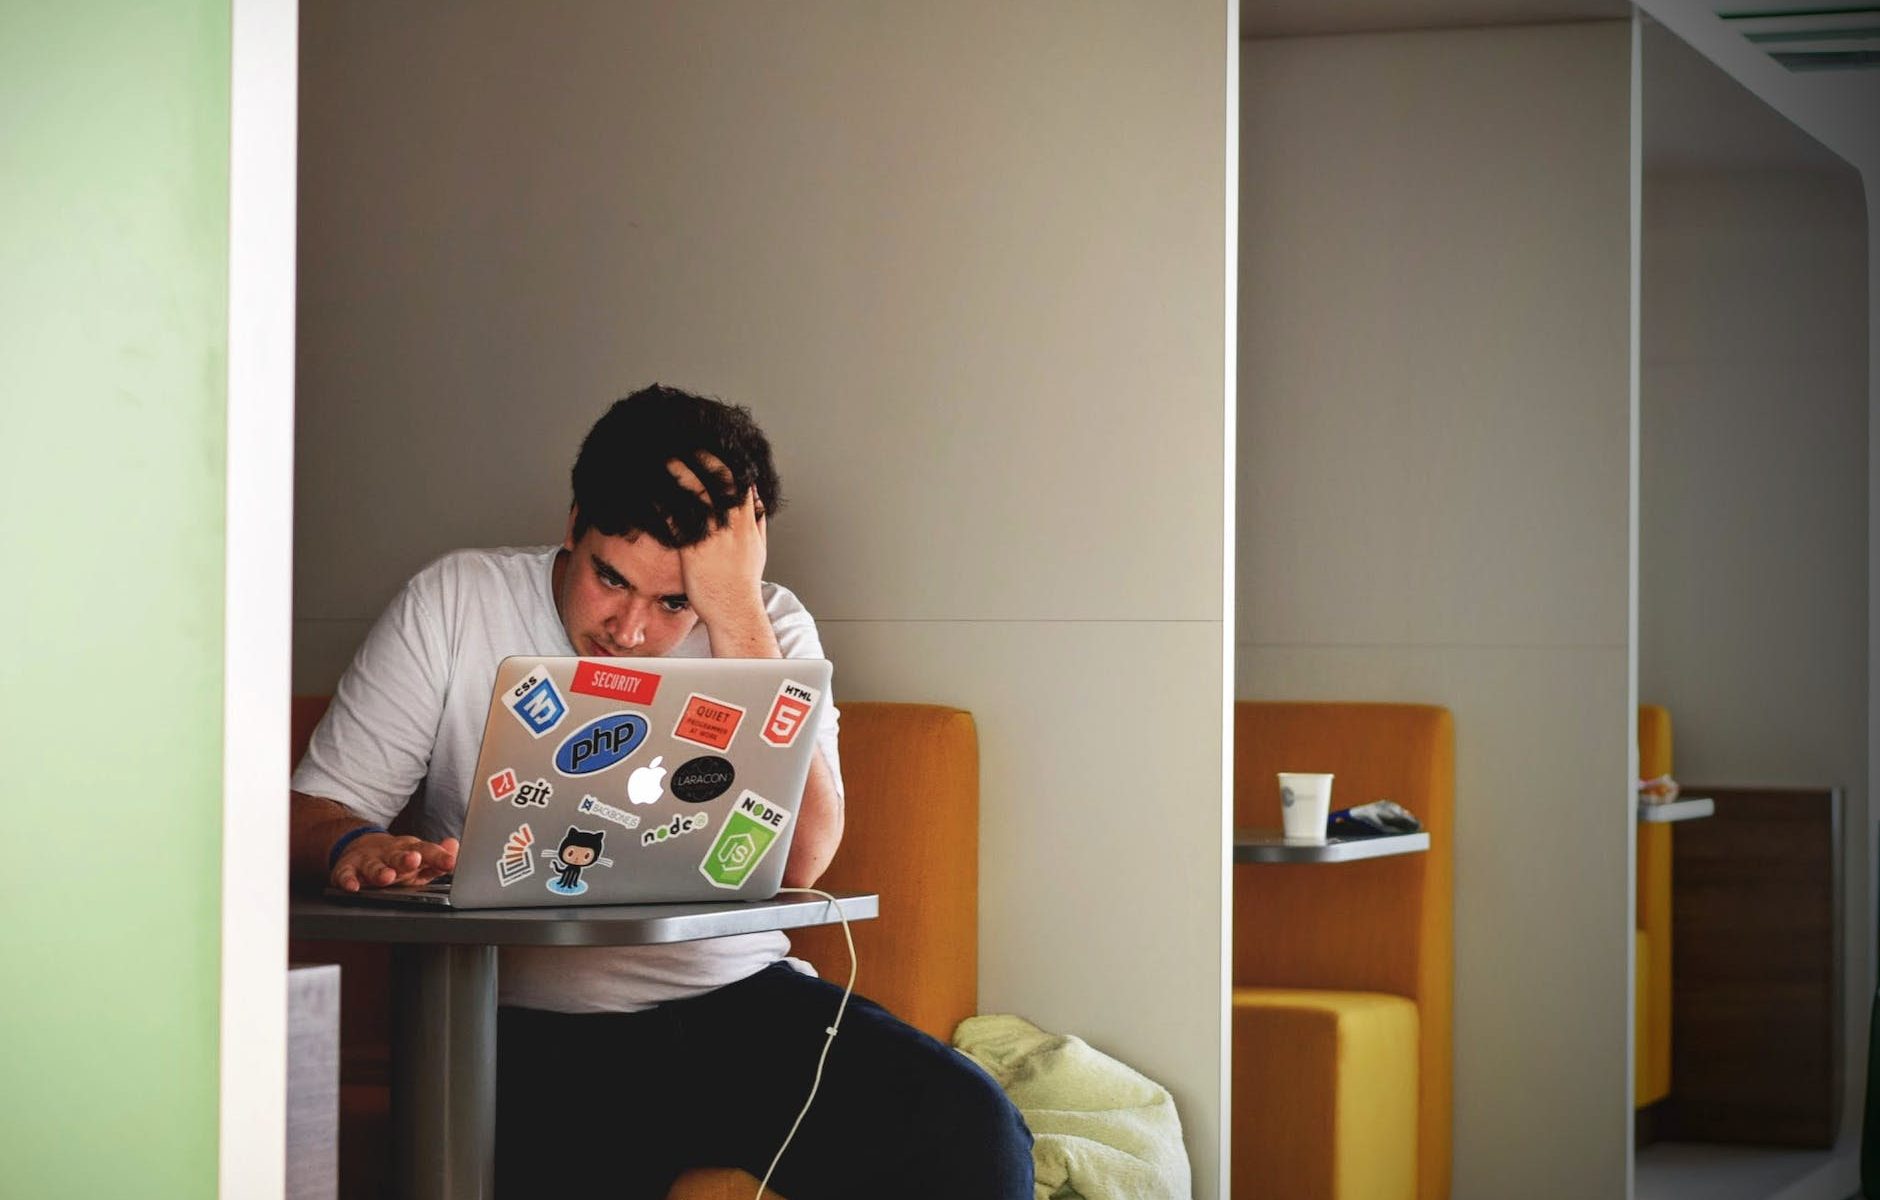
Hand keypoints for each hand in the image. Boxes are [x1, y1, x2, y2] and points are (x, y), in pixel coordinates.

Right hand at [330, 831, 459, 891]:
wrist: (360, 846)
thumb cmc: (397, 859)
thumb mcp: (419, 858)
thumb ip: (438, 858)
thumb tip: (455, 847)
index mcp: (410, 850)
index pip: (427, 851)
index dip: (439, 857)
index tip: (450, 862)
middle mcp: (389, 853)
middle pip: (399, 855)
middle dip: (406, 859)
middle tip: (414, 860)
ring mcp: (368, 860)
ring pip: (373, 865)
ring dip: (379, 871)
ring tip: (387, 877)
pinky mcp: (347, 868)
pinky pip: (346, 874)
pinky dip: (347, 880)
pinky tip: (352, 887)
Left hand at [667, 452, 767, 629]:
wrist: (735, 610)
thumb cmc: (743, 584)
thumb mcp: (758, 549)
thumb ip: (757, 523)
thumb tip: (758, 503)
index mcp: (748, 522)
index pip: (741, 482)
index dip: (727, 462)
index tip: (714, 448)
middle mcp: (732, 525)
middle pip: (720, 480)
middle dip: (704, 459)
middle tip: (688, 444)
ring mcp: (714, 536)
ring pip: (698, 494)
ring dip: (682, 472)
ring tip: (667, 459)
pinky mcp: (694, 549)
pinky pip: (679, 519)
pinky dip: (666, 503)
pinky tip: (653, 492)